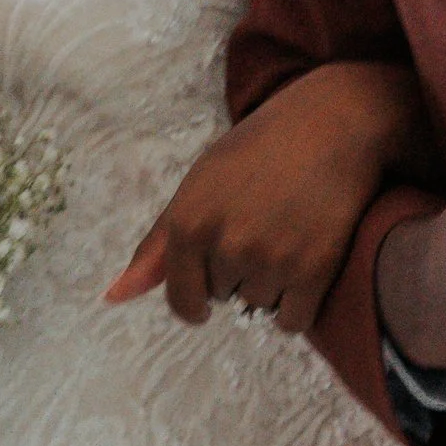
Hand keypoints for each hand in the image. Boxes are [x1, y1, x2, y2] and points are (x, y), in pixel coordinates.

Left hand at [107, 60, 433, 334]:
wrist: (332, 124)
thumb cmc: (259, 149)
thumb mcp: (198, 186)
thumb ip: (156, 246)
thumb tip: (113, 297)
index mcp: (188, 223)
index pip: (181, 300)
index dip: (196, 297)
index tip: (210, 290)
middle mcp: (225, 245)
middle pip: (222, 297)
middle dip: (237, 272)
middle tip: (261, 225)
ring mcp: (270, 259)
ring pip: (258, 306)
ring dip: (271, 285)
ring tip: (287, 234)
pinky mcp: (314, 269)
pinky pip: (292, 321)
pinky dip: (298, 304)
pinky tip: (305, 264)